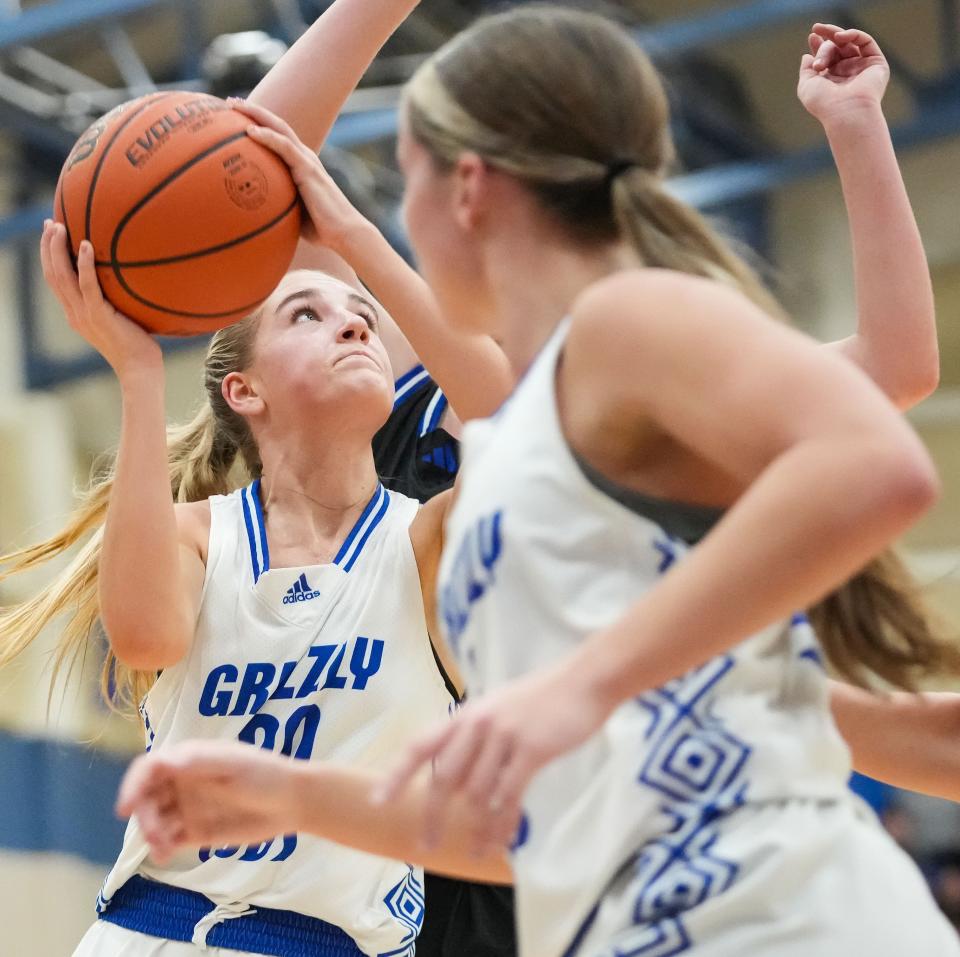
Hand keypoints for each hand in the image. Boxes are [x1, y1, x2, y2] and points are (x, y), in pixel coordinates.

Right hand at [39, 220, 160, 378]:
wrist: (141, 369)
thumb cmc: (139, 347)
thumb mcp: (121, 321)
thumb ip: (117, 304)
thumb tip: (131, 283)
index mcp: (76, 314)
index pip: (55, 281)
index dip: (50, 257)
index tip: (51, 235)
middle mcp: (75, 313)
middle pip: (52, 274)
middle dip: (48, 247)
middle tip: (50, 223)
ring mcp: (84, 315)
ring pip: (62, 276)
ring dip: (58, 249)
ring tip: (60, 227)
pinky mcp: (99, 315)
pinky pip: (88, 285)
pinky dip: (85, 264)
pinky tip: (88, 245)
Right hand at [116, 741, 302, 863]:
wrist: (291, 803)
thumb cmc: (264, 774)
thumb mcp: (233, 764)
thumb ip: (198, 762)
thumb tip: (164, 761)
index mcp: (188, 760)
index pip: (149, 768)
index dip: (132, 784)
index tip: (126, 807)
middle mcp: (182, 783)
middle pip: (146, 797)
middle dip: (144, 814)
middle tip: (156, 833)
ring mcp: (187, 808)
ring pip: (154, 820)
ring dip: (150, 833)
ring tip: (163, 847)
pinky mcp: (195, 832)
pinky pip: (168, 841)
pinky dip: (161, 848)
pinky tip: (166, 854)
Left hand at [227, 98, 372, 255]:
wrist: (344, 233)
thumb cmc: (321, 230)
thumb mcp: (294, 213)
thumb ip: (278, 206)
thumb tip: (253, 216)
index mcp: (301, 166)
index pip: (278, 138)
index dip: (258, 124)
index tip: (235, 118)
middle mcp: (304, 158)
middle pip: (276, 125)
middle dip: (253, 111)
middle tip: (230, 102)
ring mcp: (307, 161)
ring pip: (279, 128)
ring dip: (256, 115)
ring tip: (233, 106)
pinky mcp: (308, 169)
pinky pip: (284, 147)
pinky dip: (267, 136)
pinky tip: (250, 131)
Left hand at [374, 658, 611, 855]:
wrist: (582, 681)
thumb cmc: (541, 697)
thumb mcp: (498, 707)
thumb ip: (475, 735)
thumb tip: (454, 773)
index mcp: (466, 714)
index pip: (421, 745)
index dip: (397, 774)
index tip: (379, 801)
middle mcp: (478, 724)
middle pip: (445, 779)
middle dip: (432, 816)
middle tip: (425, 845)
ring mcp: (504, 736)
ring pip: (477, 793)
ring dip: (473, 828)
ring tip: (473, 849)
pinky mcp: (531, 750)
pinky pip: (508, 797)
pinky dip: (500, 825)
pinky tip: (498, 843)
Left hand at [798, 24, 889, 123]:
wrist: (846, 112)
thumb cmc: (824, 104)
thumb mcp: (807, 86)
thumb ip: (806, 70)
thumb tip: (806, 56)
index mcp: (832, 79)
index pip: (827, 57)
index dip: (819, 44)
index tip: (812, 35)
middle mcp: (847, 72)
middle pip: (835, 48)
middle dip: (824, 44)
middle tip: (814, 39)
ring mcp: (862, 67)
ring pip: (848, 43)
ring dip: (835, 36)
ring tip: (827, 35)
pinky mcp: (876, 63)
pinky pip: (865, 41)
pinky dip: (853, 34)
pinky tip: (839, 36)